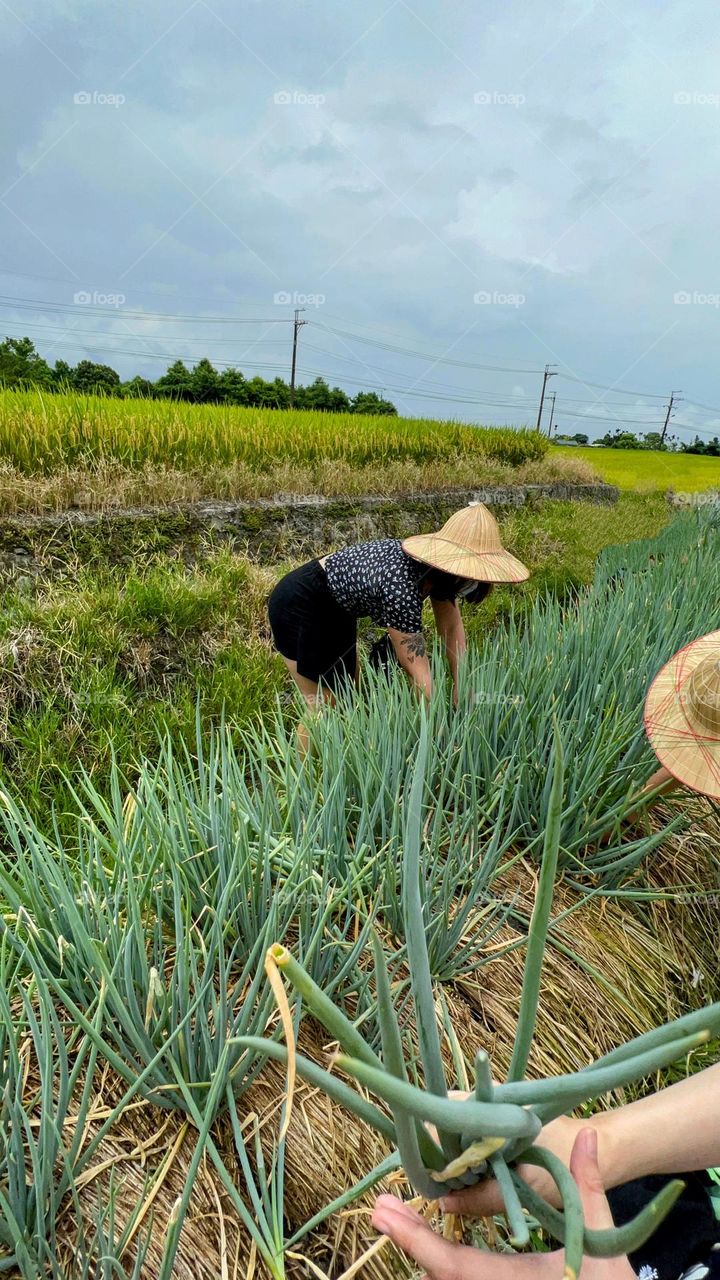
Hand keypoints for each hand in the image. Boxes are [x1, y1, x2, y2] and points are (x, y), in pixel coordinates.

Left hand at [372, 1129, 634, 1279]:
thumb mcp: (601, 1241)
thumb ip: (588, 1187)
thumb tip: (590, 1137)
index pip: (452, 1265)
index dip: (415, 1240)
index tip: (386, 1213)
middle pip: (438, 1276)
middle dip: (409, 1241)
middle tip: (381, 1208)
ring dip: (420, 1251)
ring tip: (396, 1217)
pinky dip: (440, 1265)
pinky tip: (428, 1242)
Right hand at [442, 1115, 593, 1215]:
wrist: (599, 1145)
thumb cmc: (565, 1159)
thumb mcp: (525, 1185)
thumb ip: (483, 1196)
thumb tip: (444, 1203)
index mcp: (489, 1101)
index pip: (439, 1115)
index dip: (430, 1146)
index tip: (432, 1176)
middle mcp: (484, 1097)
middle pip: (441, 1122)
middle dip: (437, 1153)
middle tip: (442, 1186)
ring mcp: (490, 1107)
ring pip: (452, 1130)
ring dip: (450, 1157)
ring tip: (453, 1186)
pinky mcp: (496, 1120)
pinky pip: (467, 1136)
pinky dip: (463, 1156)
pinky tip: (466, 1180)